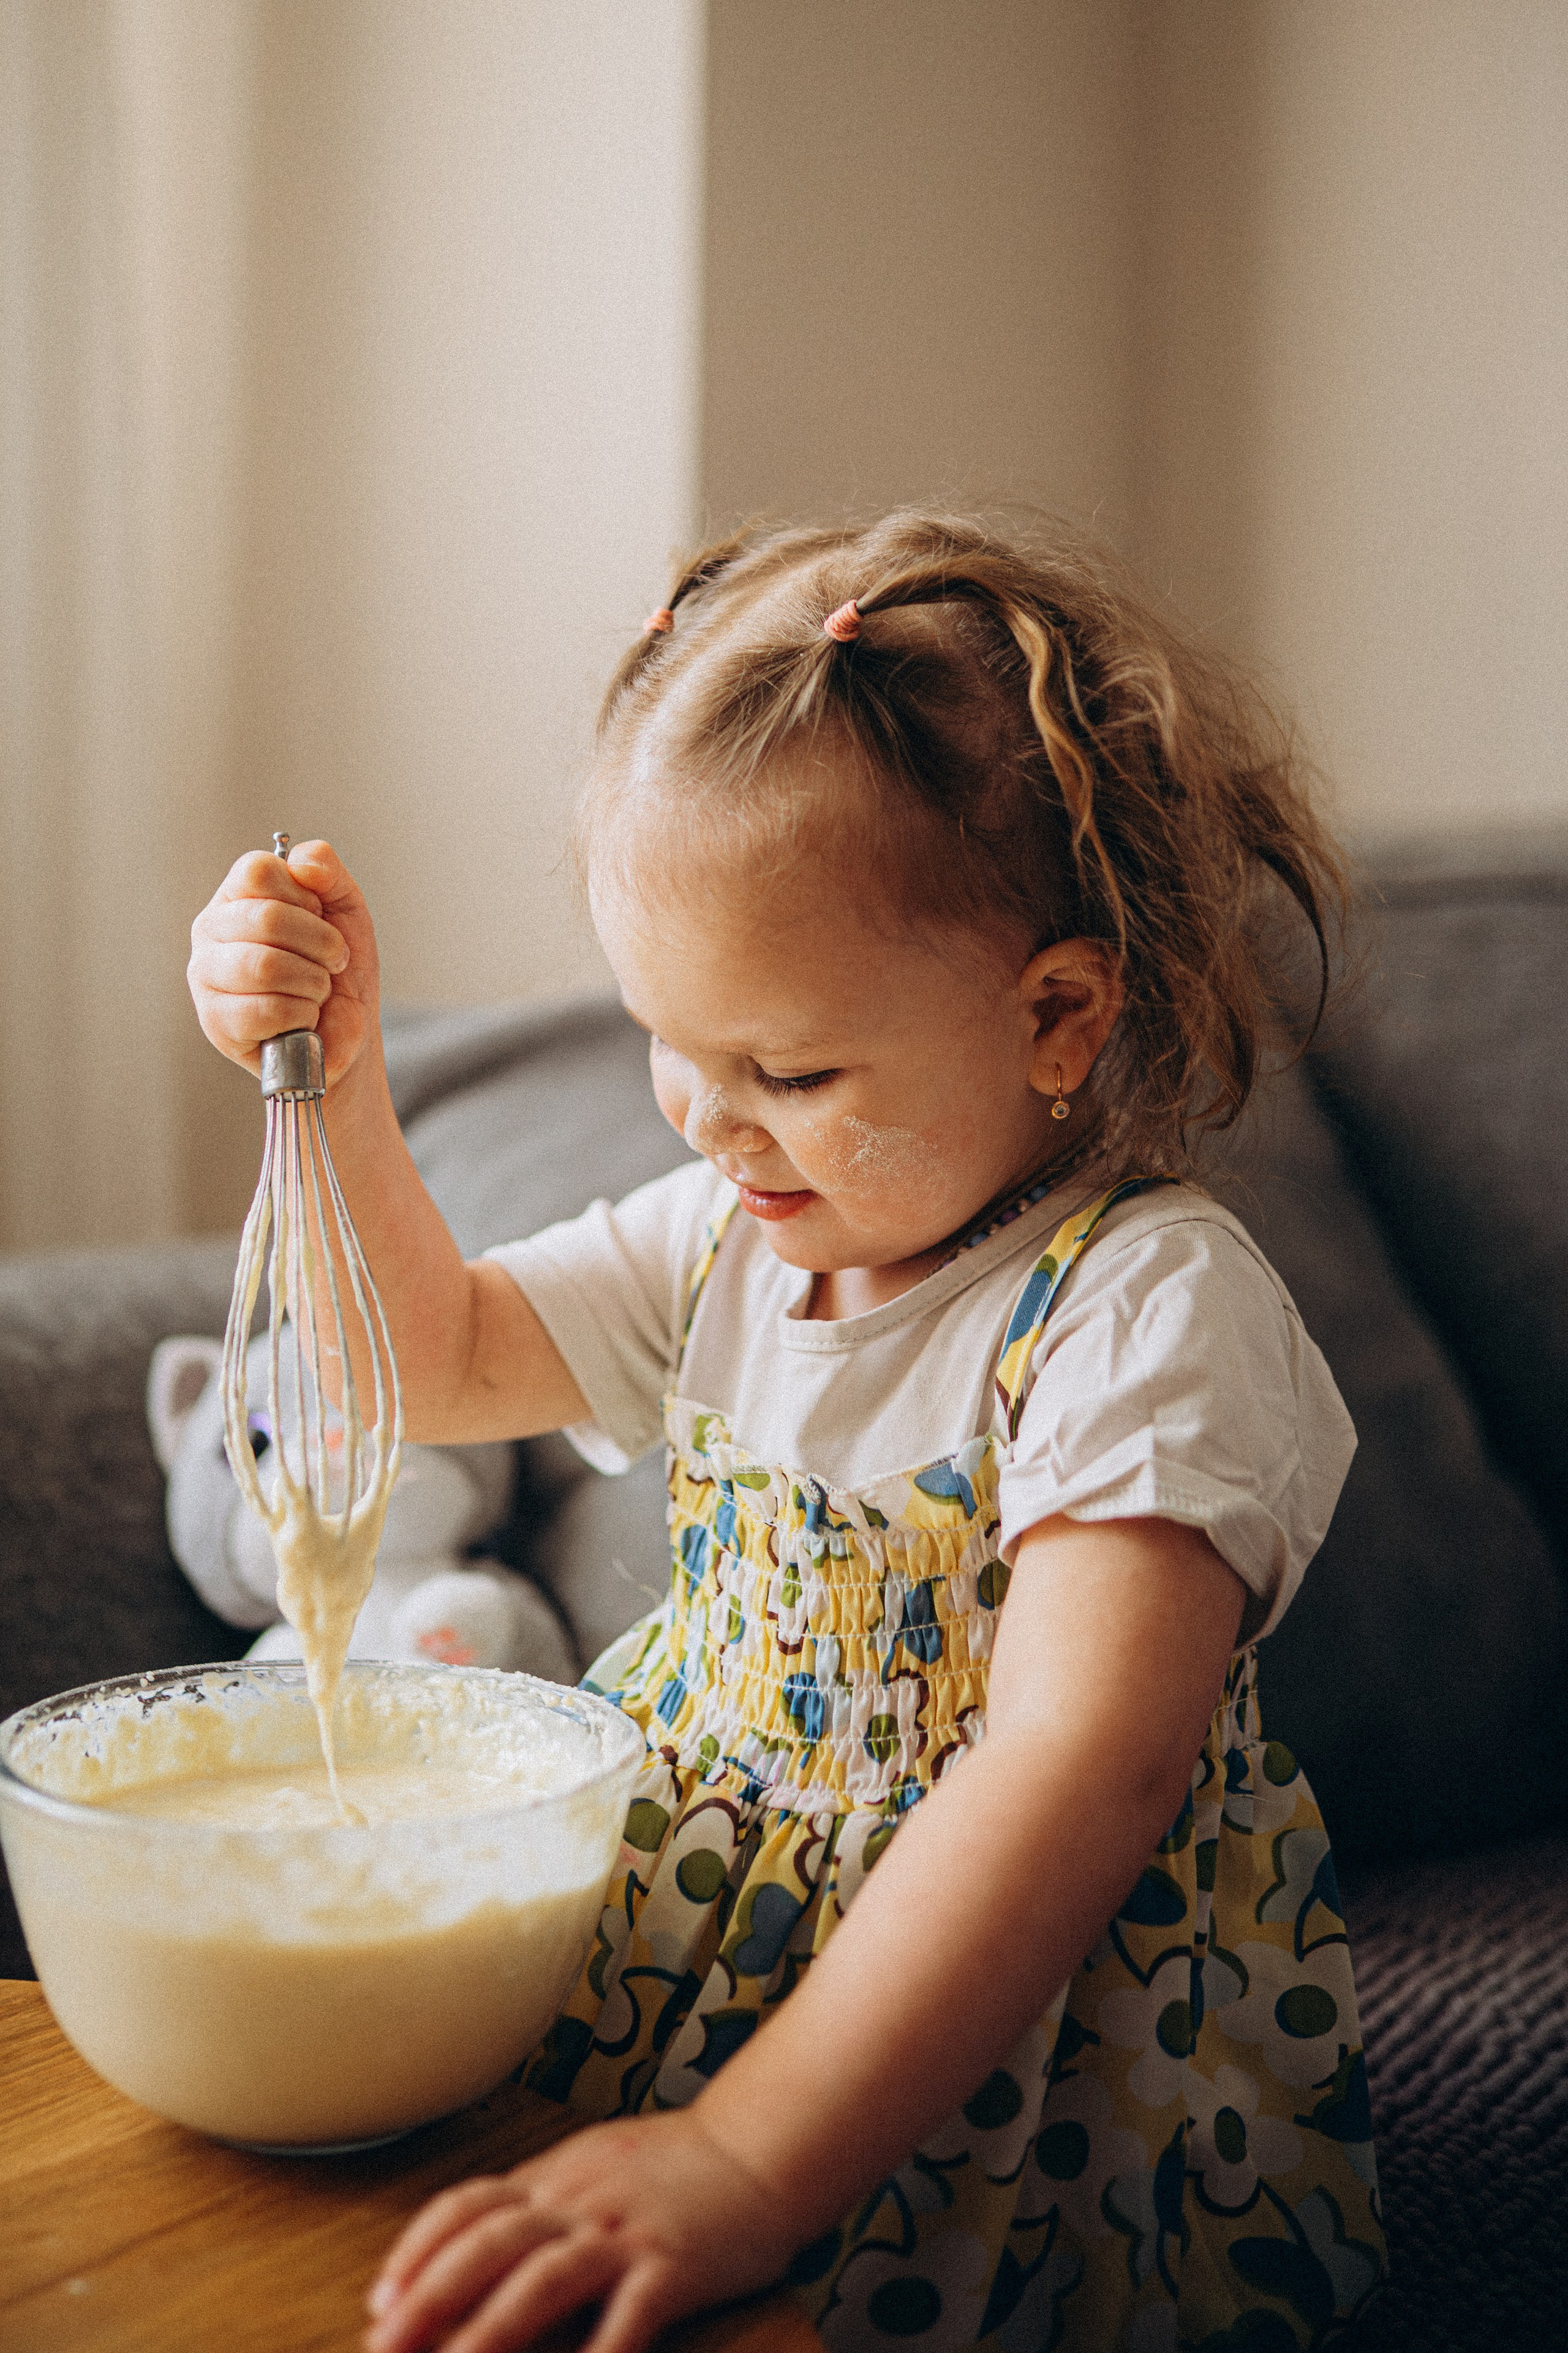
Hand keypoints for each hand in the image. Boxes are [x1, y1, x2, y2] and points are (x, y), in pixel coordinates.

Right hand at [187, 838, 379, 1086]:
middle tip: (331, 962)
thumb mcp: (344, 906)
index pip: (258, 871)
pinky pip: (265, 1010)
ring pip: (264, 965)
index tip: (320, 918)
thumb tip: (301, 865)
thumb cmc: (338, 969)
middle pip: (265, 918)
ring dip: (312, 982)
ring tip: (316, 991)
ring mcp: (206, 976)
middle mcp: (211, 930)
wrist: (347, 1032)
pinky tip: (301, 1018)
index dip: (304, 898)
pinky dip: (301, 1015)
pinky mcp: (215, 1022)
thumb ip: (325, 868)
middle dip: (319, 943)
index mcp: (237, 895)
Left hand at [364, 2112, 793, 2352]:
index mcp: (557, 2177)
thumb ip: (542, 2198)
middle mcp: (581, 2200)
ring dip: (489, 2331)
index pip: (467, 2206)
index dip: (417, 2251)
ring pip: (542, 2279)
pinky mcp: (673, 2264)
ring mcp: (626, 2232)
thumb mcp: (596, 2163)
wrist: (760, 2147)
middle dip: (428, 2298)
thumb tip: (475, 2236)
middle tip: (383, 2344)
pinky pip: (628, 2317)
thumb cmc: (678, 2164)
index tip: (380, 2299)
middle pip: (488, 2243)